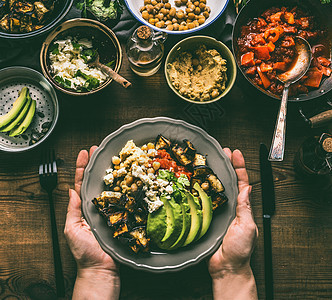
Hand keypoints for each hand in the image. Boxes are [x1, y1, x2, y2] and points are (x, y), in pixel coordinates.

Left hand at [64, 147, 119, 299]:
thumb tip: (71, 191)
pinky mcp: (123, 215)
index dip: (82, 168)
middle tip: (98, 149)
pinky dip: (126, 188)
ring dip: (111, 171)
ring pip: (111, 187)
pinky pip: (124, 199)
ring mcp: (111, 209)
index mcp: (84, 207)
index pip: (81, 183)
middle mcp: (98, 205)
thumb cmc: (85, 252)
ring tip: (113, 157)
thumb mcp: (72, 230)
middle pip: (97, 181)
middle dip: (97, 164)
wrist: (101, 268)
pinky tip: (128, 177)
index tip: (84, 154)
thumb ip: (72, 210)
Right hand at [208, 149, 257, 299]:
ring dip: (213, 174)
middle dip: (226, 165)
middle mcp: (230, 206)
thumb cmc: (239, 250)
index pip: (242, 182)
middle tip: (221, 152)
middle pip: (228, 182)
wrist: (225, 267)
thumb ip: (246, 208)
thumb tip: (247, 188)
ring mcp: (217, 211)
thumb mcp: (247, 226)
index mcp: (242, 207)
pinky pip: (203, 201)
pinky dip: (200, 190)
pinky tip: (195, 182)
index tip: (236, 154)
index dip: (239, 167)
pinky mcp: (206, 217)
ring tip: (209, 161)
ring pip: (215, 189)